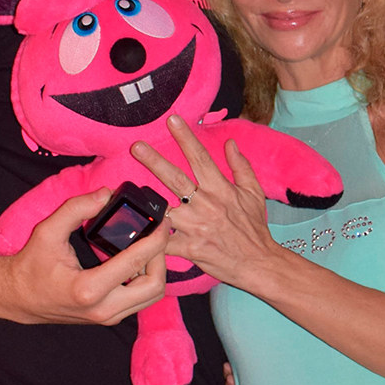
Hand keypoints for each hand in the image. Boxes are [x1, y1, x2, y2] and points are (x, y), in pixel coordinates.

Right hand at [0, 188, 168, 324]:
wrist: (17, 298)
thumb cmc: (30, 265)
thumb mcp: (48, 231)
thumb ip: (76, 209)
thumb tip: (106, 194)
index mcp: (88, 289)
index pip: (137, 262)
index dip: (157, 239)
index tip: (164, 222)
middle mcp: (103, 309)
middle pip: (155, 286)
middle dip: (162, 257)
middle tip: (158, 235)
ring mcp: (108, 317)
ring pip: (152, 296)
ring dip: (158, 270)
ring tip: (150, 245)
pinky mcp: (110, 318)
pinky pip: (141, 300)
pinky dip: (147, 279)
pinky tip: (139, 258)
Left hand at [131, 114, 281, 293]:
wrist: (258, 263)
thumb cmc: (254, 229)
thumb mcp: (254, 194)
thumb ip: (242, 167)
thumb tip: (231, 144)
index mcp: (221, 190)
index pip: (201, 158)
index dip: (186, 138)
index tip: (172, 121)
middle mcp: (206, 205)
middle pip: (176, 179)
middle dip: (155, 161)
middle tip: (137, 147)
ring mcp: (195, 227)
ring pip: (165, 209)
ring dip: (146, 199)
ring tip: (126, 191)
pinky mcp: (189, 248)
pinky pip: (164, 243)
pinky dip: (149, 238)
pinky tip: (132, 231)